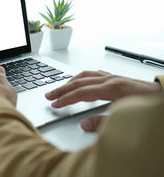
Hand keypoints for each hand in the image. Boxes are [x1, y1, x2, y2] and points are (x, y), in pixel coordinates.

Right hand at [45, 70, 161, 130]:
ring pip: (86, 75)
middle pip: (79, 82)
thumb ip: (103, 123)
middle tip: (49, 95)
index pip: (81, 92)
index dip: (66, 99)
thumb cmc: (150, 106)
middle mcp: (111, 79)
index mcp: (112, 88)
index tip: (55, 104)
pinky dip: (83, 78)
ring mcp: (114, 77)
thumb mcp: (127, 117)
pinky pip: (94, 74)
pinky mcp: (117, 78)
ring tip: (60, 88)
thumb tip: (84, 124)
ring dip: (70, 81)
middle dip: (62, 89)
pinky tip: (81, 81)